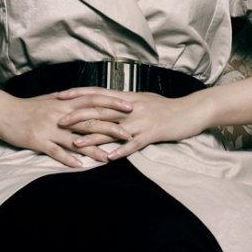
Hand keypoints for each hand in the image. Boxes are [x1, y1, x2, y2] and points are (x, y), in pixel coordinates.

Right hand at [0, 86, 132, 167]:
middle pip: (89, 120)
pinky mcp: (37, 140)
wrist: (2, 111)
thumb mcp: (51, 101)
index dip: (112, 103)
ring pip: (75, 139)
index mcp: (65, 102)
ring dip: (93, 149)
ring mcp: (49, 127)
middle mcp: (60, 114)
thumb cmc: (28, 107)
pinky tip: (79, 167)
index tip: (130, 106)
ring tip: (109, 157)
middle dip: (110, 127)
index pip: (94, 100)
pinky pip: (55, 151)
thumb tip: (88, 103)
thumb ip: (70, 103)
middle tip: (129, 134)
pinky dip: (67, 159)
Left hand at [57, 87, 212, 158]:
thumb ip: (124, 101)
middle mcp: (131, 107)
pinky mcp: (152, 133)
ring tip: (76, 144)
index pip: (97, 93)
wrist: (191, 111)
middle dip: (78, 116)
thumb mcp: (143, 99)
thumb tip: (108, 101)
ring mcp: (141, 121)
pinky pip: (134, 144)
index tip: (60, 95)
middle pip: (100, 110)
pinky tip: (108, 159)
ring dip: (93, 137)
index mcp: (127, 97)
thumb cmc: (166, 106)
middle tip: (59, 121)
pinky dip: (121, 151)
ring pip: (113, 129)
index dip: (78, 94)